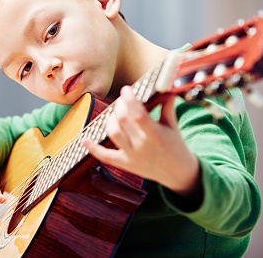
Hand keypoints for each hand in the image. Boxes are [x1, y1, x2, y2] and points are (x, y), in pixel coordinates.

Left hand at [83, 86, 200, 197]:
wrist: (178, 173)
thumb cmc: (176, 146)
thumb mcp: (173, 126)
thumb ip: (167, 107)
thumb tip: (165, 87)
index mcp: (156, 135)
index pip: (138, 115)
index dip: (130, 100)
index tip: (126, 89)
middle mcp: (142, 146)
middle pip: (123, 121)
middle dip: (120, 106)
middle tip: (122, 100)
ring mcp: (132, 156)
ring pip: (113, 133)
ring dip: (110, 120)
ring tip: (116, 114)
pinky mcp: (125, 164)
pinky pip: (106, 156)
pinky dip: (93, 148)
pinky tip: (84, 139)